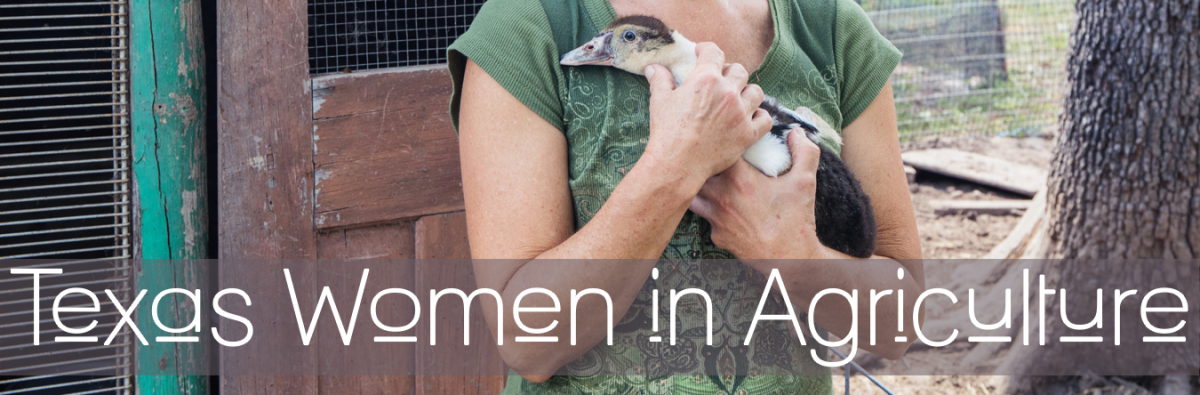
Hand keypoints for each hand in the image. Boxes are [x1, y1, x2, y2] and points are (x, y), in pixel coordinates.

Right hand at [641, 42, 773, 185]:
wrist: (678, 164)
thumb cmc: (667, 132)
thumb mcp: (660, 102)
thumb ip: (661, 81)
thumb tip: (654, 68)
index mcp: (705, 80)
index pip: (714, 52)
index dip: (707, 50)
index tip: (703, 53)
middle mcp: (727, 92)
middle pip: (739, 70)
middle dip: (730, 72)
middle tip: (721, 80)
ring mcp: (740, 113)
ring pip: (756, 92)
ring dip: (747, 92)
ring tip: (738, 98)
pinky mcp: (748, 134)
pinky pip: (765, 119)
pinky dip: (760, 116)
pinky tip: (751, 117)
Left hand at [689, 129, 824, 258]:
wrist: (789, 260)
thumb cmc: (795, 221)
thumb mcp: (805, 182)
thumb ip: (804, 151)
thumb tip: (797, 133)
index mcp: (738, 179)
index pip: (717, 150)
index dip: (720, 143)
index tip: (726, 141)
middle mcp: (720, 197)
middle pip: (697, 172)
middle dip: (703, 164)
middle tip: (713, 160)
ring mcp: (715, 218)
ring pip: (693, 196)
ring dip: (700, 188)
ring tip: (709, 182)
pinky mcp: (716, 236)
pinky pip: (706, 219)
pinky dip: (711, 212)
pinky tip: (722, 209)